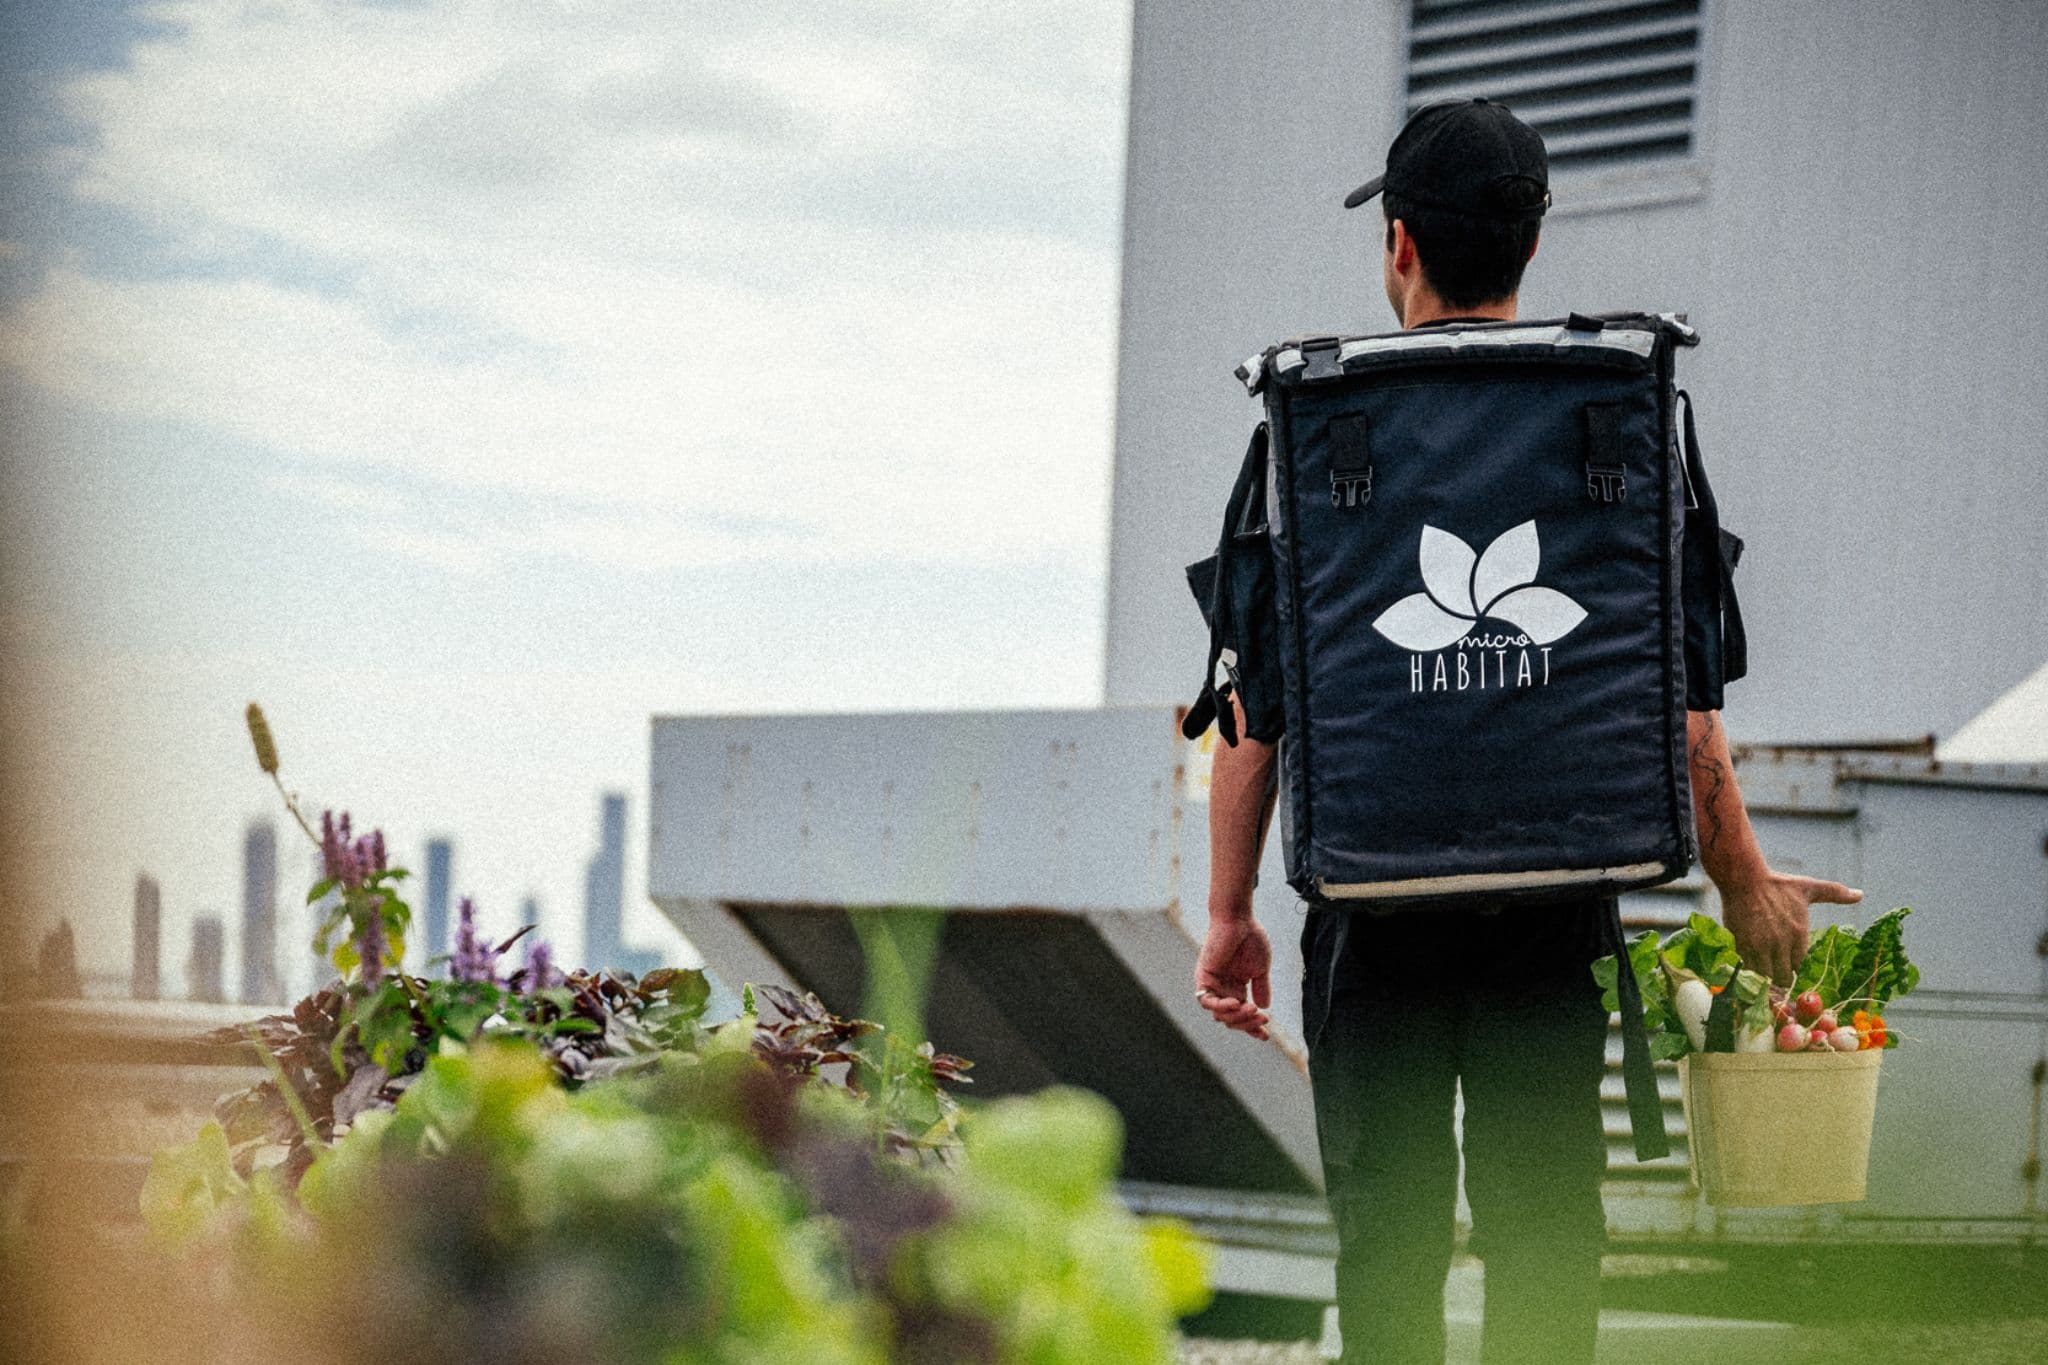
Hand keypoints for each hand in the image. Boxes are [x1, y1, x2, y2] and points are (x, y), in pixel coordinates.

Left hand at [1194, 916, 1271, 1039]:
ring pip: (1219, 1014)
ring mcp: (1212, 985)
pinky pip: (1206, 1000)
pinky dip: (1220, 1006)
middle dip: (1247, 1024)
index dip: (1252, 1028)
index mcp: (1236, 988)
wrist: (1239, 919)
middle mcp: (1223, 989)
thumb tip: (1264, 1007)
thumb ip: (1261, 987)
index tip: (1266, 1036)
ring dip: (1237, 1017)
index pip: (1242, 1015)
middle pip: (1231, 1019)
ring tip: (1252, 1011)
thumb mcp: (1261, 968)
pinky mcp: (1203, 977)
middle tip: (1263, 1019)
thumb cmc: (1250, 938)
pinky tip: (1236, 1003)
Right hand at [1720, 870, 1862, 984]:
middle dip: (1782, 978)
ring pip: (1765, 976)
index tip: (1793, 970)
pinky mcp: (1743, 945)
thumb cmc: (1777, 884)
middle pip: (1783, 976)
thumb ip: (1835, 893)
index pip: (1801, 966)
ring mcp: (1760, 946)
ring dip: (1765, 976)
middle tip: (1778, 976)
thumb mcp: (1808, 887)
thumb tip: (1860, 894)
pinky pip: (1749, 968)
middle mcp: (1781, 943)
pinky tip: (1751, 966)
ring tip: (1764, 974)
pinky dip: (1750, 970)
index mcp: (1799, 933)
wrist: (1744, 878)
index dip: (1797, 970)